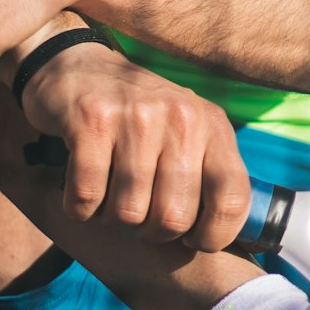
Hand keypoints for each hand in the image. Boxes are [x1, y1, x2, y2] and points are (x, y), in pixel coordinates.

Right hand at [19, 44, 250, 250]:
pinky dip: (79, 208)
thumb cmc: (139, 118)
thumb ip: (209, 175)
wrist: (77, 66)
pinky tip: (82, 191)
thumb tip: (232, 243)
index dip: (213, 235)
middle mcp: (182, 117)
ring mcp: (137, 116)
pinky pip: (87, 196)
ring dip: (112, 220)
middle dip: (151, 233)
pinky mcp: (91, 119)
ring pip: (129, 212)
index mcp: (213, 126)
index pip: (232, 200)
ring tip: (109, 197)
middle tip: (138, 216)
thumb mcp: (188, 134)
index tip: (191, 239)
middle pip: (174, 218)